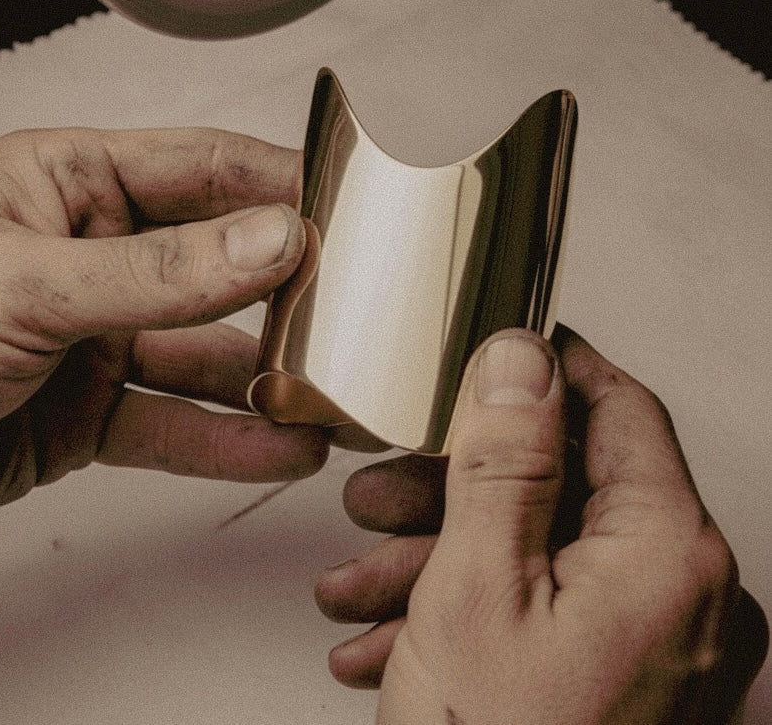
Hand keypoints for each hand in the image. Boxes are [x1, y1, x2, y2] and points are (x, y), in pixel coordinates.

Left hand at [0, 127, 327, 534]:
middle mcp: (93, 253)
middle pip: (218, 263)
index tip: (352, 212)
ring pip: (205, 352)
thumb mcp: (29, 284)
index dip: (282, 185)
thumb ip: (159, 270)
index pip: (204, 168)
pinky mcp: (86, 412)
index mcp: (71, 182)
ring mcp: (94, 335)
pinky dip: (227, 439)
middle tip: (356, 316)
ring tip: (334, 398)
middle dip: (287, 293)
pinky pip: (172, 421)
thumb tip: (273, 239)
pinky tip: (279, 448)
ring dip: (268, 379)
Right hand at [316, 326, 767, 723]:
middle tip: (380, 487)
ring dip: (439, 560)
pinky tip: (384, 640)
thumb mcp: (476, 586)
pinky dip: (466, 617)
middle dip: (453, 488)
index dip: (546, 373)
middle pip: (563, 491)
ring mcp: (657, 651)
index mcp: (673, 556)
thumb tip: (521, 357)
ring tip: (355, 580)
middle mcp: (686, 600)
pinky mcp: (621, 688)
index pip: (619, 409)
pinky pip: (544, 621)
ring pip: (539, 561)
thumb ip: (505, 458)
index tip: (486, 355)